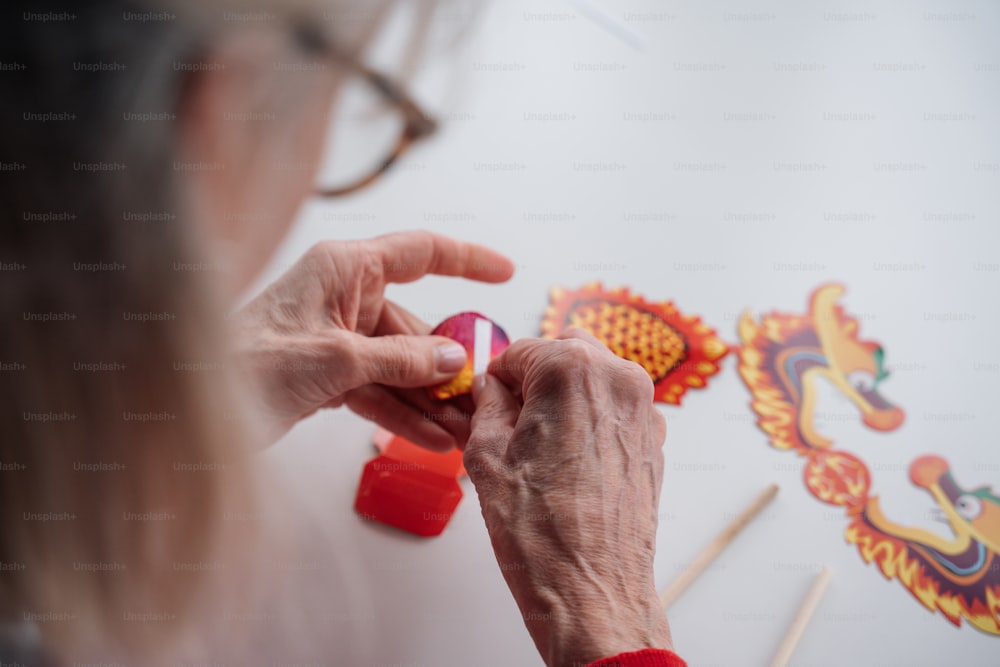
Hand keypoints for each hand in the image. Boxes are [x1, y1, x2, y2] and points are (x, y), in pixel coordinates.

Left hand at [234, 231, 513, 447]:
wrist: (190, 410)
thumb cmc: (245, 364)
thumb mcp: (334, 360)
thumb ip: (400, 359)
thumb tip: (456, 360)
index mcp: (344, 269)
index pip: (420, 253)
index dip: (467, 259)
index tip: (505, 273)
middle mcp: (344, 297)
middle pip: (416, 326)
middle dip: (450, 365)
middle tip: (485, 397)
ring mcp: (337, 338)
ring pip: (400, 365)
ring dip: (431, 399)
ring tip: (465, 431)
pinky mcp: (328, 375)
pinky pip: (379, 390)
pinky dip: (403, 413)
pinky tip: (433, 439)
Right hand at [464, 330, 672, 666]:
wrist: (590, 589)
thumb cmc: (542, 533)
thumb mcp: (486, 455)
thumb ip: (486, 404)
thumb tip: (489, 389)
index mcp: (572, 368)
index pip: (519, 350)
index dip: (496, 381)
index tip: (487, 403)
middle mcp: (617, 378)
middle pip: (562, 355)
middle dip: (535, 382)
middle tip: (511, 424)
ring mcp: (643, 410)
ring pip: (592, 380)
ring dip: (564, 400)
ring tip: (540, 450)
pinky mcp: (653, 440)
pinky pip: (613, 411)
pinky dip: (590, 423)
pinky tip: (568, 465)